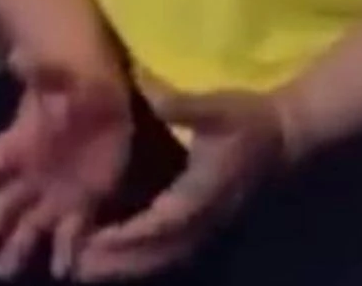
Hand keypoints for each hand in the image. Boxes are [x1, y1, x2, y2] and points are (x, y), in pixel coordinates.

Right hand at [0, 54, 132, 279]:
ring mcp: (57, 191)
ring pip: (31, 224)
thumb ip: (43, 73)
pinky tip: (62, 271)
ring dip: (18, 248)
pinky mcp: (85, 201)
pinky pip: (72, 230)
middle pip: (2, 205)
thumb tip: (20, 58)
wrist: (103, 101)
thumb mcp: (62, 76)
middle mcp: (31, 174)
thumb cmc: (78, 85)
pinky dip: (67, 250)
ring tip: (2, 273)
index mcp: (20, 145)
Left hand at [74, 90, 291, 281]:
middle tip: (75, 266)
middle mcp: (204, 218)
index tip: (93, 239)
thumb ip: (183, 105)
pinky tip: (112, 264)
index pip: (163, 221)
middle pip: (159, 252)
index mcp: (203, 192)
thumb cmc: (249, 119)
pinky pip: (171, 255)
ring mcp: (207, 227)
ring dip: (126, 268)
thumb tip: (149, 93)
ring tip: (83, 270)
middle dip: (118, 261)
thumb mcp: (218, 107)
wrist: (286, 138)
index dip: (130, 234)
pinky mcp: (204, 228)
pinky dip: (141, 262)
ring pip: (164, 259)